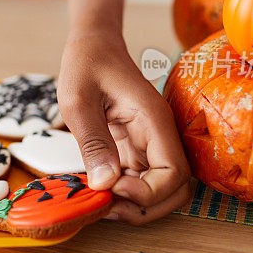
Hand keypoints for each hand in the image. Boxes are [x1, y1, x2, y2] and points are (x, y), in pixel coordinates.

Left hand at [58, 30, 189, 224]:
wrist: (93, 45)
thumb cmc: (86, 64)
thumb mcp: (78, 101)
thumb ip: (92, 141)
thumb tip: (105, 183)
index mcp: (153, 120)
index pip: (174, 173)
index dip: (148, 192)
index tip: (112, 186)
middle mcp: (158, 135)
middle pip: (175, 189)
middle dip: (145, 208)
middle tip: (107, 206)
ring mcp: (148, 143)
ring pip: (159, 188)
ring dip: (135, 204)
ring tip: (100, 202)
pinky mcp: (135, 147)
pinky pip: (139, 179)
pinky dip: (123, 192)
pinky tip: (97, 189)